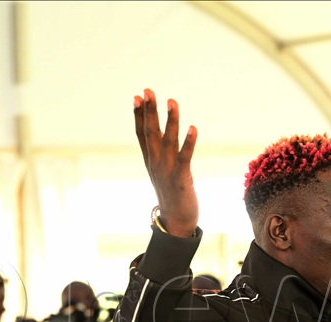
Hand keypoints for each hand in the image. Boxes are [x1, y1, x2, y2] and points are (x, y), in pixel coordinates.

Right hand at [134, 88, 198, 236]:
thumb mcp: (162, 171)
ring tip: (172, 102)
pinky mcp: (181, 178)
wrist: (176, 221)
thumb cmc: (171, 194)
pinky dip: (189, 142)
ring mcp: (166, 170)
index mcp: (150, 160)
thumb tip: (160, 136)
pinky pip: (185, 157)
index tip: (137, 96)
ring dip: (170, 121)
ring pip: (167, 141)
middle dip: (149, 111)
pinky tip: (193, 128)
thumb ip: (160, 153)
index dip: (139, 115)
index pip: (141, 133)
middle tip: (148, 91)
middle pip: (150, 133)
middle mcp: (155, 163)